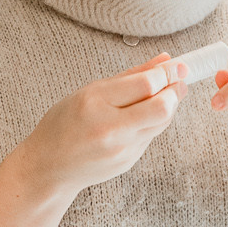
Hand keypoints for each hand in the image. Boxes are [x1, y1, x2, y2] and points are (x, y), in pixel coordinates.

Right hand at [0, 54, 187, 226]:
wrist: (49, 167)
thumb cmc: (65, 123)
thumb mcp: (90, 91)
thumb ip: (131, 76)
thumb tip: (166, 60)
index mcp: (95, 103)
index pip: (146, 85)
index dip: (167, 74)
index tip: (176, 66)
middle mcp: (110, 128)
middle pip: (162, 107)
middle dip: (176, 91)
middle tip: (178, 80)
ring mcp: (121, 149)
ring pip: (161, 122)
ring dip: (168, 106)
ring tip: (162, 94)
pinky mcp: (129, 161)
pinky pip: (150, 136)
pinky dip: (152, 122)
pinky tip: (141, 117)